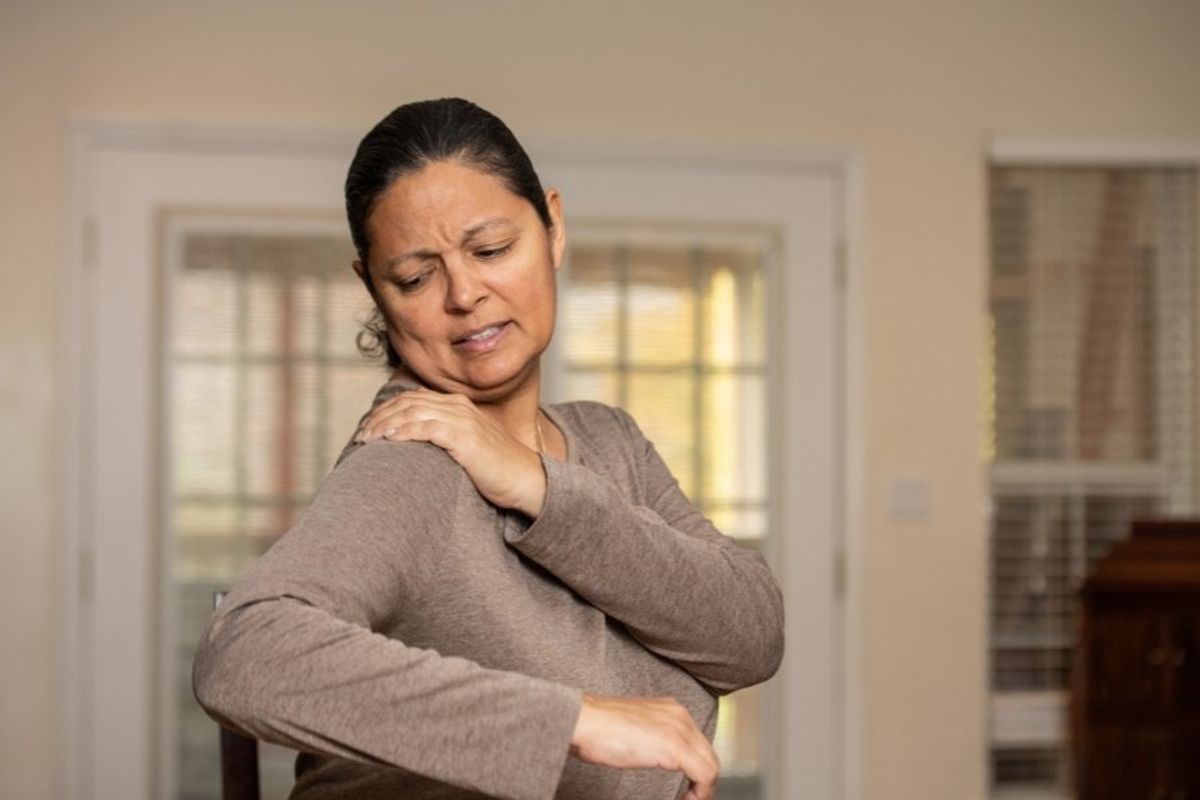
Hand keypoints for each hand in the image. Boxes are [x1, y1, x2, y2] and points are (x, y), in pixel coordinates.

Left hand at [354, 389, 546, 516]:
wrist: (526, 480)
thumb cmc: (495, 469)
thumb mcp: (466, 446)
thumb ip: (443, 438)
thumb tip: (412, 445)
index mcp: (458, 405)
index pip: (413, 398)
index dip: (386, 410)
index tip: (368, 427)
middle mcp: (459, 407)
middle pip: (408, 403)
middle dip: (380, 417)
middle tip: (361, 435)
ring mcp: (462, 420)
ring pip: (413, 413)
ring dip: (385, 425)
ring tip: (367, 438)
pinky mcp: (465, 438)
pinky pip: (427, 428)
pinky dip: (404, 432)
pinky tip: (389, 440)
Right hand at [570, 694, 718, 799]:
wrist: (584, 721)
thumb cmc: (597, 727)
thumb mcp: (635, 728)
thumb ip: (652, 737)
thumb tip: (657, 754)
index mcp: (671, 709)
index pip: (698, 743)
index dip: (695, 768)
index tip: (687, 787)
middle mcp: (680, 715)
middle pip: (709, 754)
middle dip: (703, 781)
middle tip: (689, 798)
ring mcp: (679, 729)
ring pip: (711, 765)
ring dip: (704, 790)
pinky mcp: (675, 746)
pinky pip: (705, 774)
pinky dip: (701, 794)